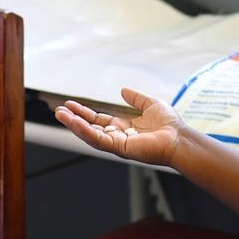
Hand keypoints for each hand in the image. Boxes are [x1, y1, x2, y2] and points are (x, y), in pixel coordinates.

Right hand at [55, 87, 183, 166]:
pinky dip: (85, 131)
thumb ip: (136, 98)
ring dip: (74, 125)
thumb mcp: (150, 104)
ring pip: (90, 135)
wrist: (179, 137)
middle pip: (91, 128)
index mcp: (124, 128)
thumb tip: (123, 90)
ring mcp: (118, 144)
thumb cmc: (169, 124)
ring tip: (61, 115)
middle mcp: (118, 137)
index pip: (99, 120)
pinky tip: (75, 123)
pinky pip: (98, 140)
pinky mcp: (119, 149)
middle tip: (59, 111)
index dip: (85, 113)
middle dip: (74, 120)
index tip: (71, 105)